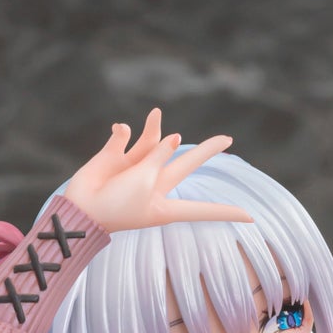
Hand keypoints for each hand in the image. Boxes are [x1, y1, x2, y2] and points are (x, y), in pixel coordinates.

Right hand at [63, 109, 250, 232]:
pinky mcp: (115, 156)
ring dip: (156, 128)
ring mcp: (135, 170)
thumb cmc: (117, 203)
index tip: (251, 217)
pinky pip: (125, 136)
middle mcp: (154, 184)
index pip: (203, 209)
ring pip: (155, 143)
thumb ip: (160, 156)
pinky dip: (124, 131)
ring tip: (156, 115)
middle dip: (206, 151)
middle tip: (228, 139)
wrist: (81, 207)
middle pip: (187, 164)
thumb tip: (173, 136)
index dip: (226, 212)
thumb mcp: (145, 180)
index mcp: (165, 204)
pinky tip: (120, 129)